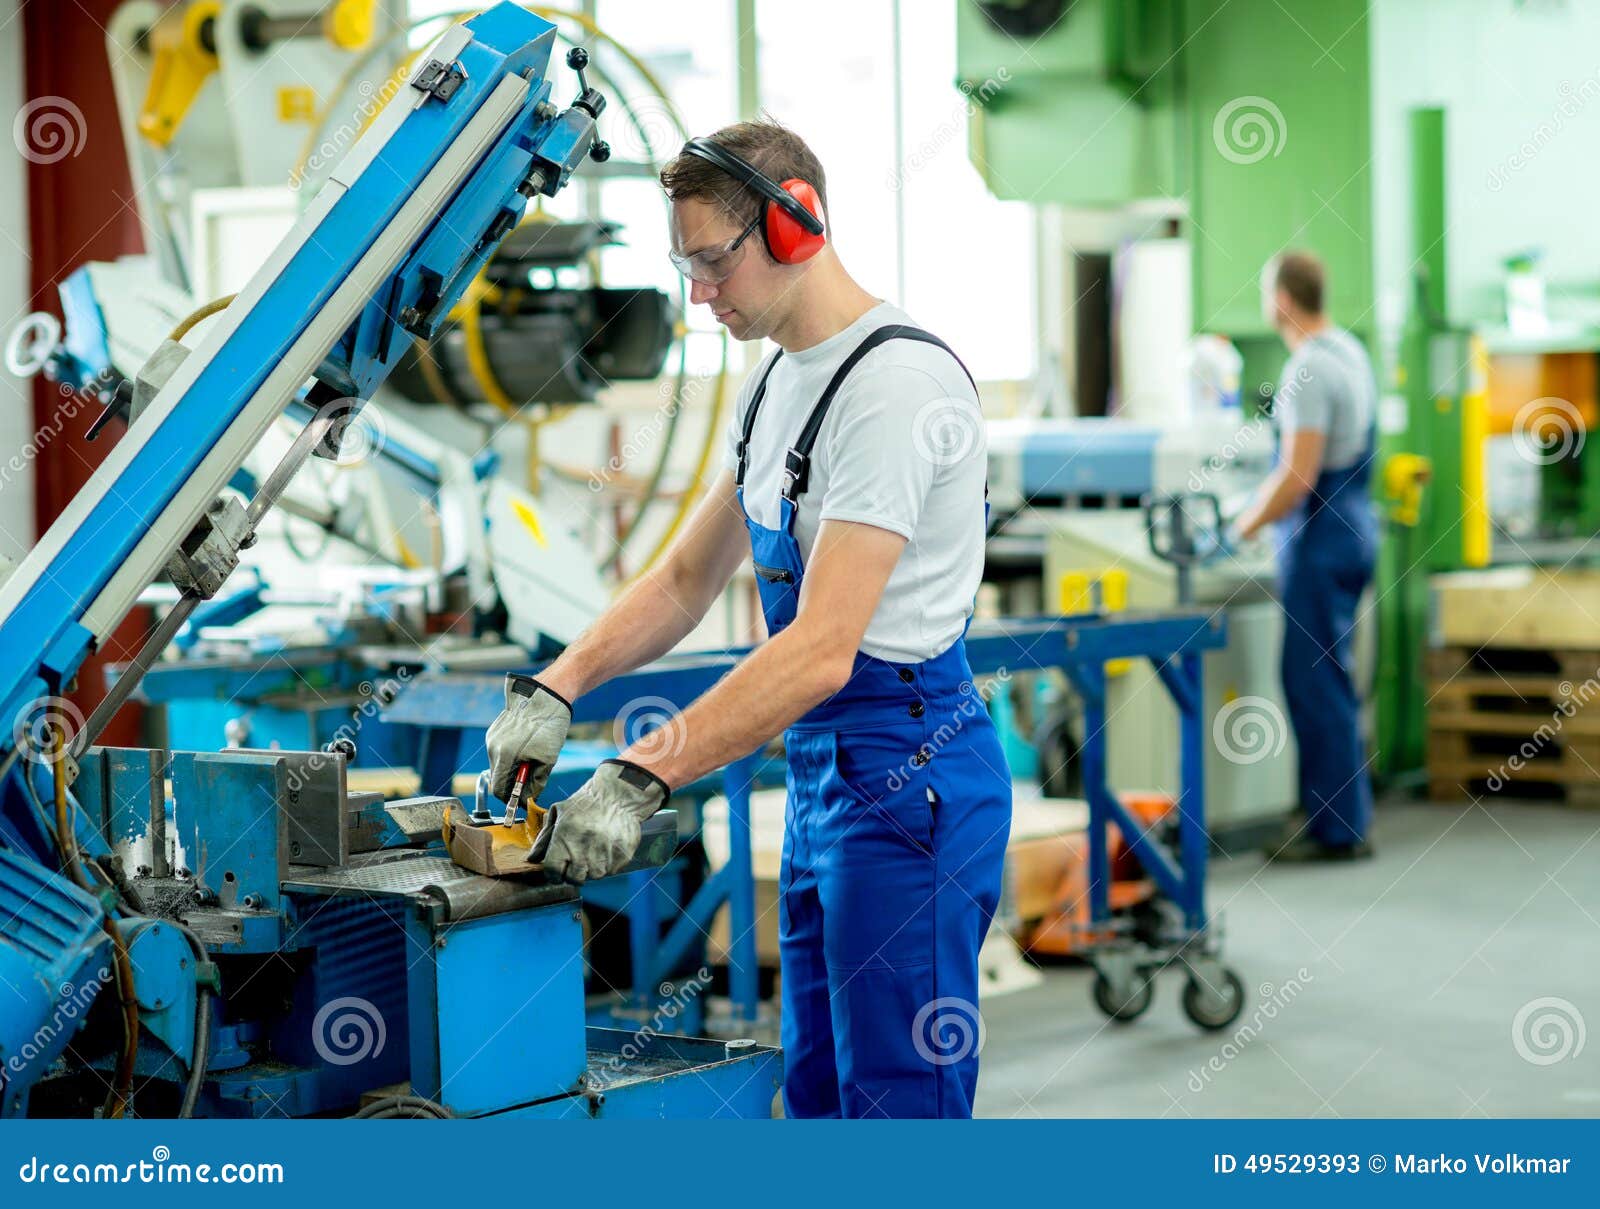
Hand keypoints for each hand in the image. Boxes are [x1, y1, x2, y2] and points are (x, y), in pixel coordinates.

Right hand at [485, 675, 570, 802]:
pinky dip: (510, 754)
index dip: (510, 798)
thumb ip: (536, 781)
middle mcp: (493, 747)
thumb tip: (529, 795)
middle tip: (529, 781)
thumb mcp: (548, 758)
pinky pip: (498, 750)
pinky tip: (525, 746)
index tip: (521, 800)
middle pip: (497, 777)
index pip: (499, 789)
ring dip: (511, 768)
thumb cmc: (549, 726)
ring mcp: (492, 737)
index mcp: (505, 756)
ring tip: (531, 759)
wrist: (545, 696)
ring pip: (498, 763)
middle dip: (512, 783)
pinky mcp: (494, 729)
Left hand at [528, 759, 668, 882]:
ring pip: (594, 876)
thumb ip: (544, 838)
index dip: (554, 873)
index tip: (558, 870)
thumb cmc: (587, 802)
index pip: (553, 872)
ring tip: (594, 850)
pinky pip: (611, 871)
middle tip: (577, 859)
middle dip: (573, 872)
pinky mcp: (622, 857)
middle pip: (574, 879)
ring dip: (592, 868)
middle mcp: (584, 850)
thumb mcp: (559, 813)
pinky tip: (607, 847)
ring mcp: (605, 855)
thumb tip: (532, 858)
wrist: (619, 794)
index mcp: (565, 838)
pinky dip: (608, 864)